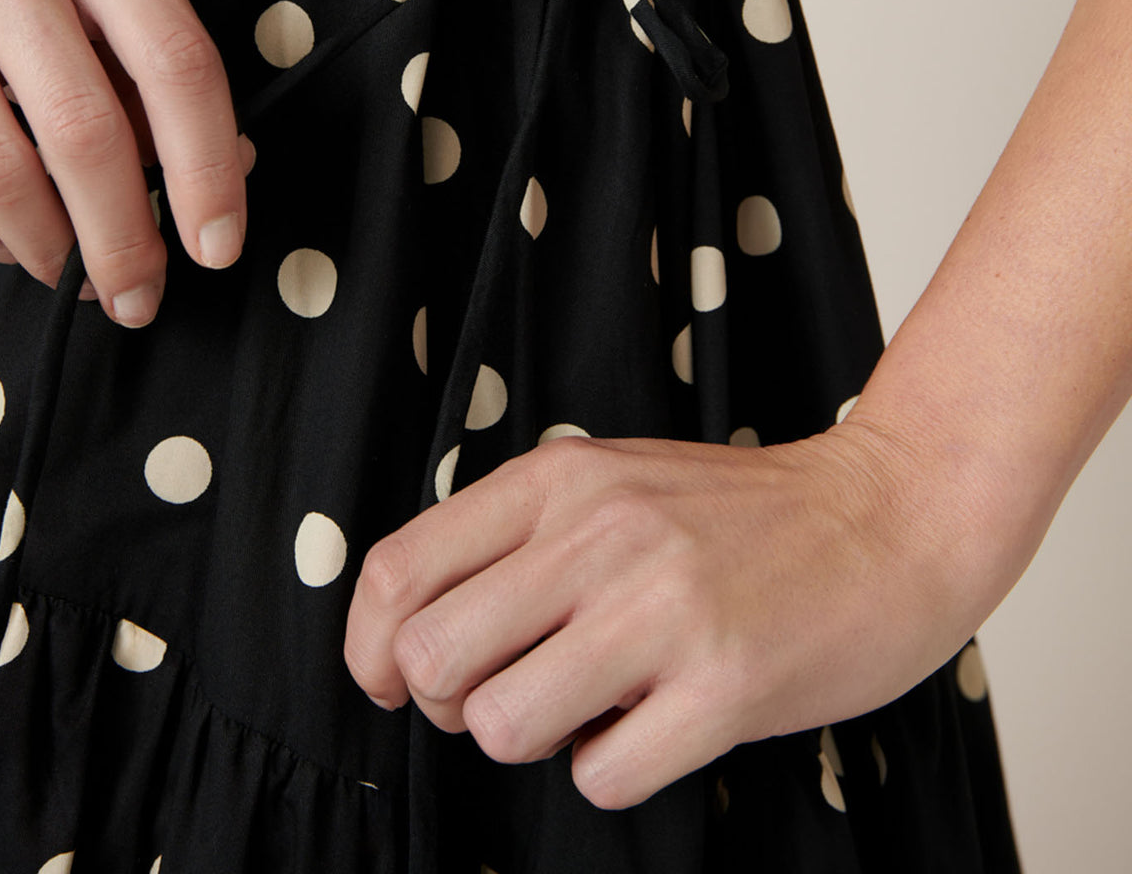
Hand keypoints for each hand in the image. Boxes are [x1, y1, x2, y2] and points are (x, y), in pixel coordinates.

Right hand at [0, 0, 253, 324]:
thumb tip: (227, 174)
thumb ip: (159, 70)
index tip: (217, 245)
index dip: (206, 169)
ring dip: (46, 248)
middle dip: (121, 236)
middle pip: (84, 128)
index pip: (176, 63)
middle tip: (139, 296)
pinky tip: (5, 242)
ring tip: (73, 278)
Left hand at [344, 425, 985, 809]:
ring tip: (597, 705)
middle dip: (455, 703)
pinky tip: (659, 726)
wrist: (888, 514)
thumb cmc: (738, 515)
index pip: (396, 573)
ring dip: (538, 738)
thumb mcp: (612, 483)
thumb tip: (411, 640)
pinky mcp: (724, 685)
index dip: (371, 651)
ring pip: (500, 727)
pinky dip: (615, 770)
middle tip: (518, 691)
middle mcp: (599, 534)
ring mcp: (662, 609)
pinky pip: (600, 778)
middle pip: (431, 659)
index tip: (400, 682)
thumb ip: (516, 539)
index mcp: (559, 480)